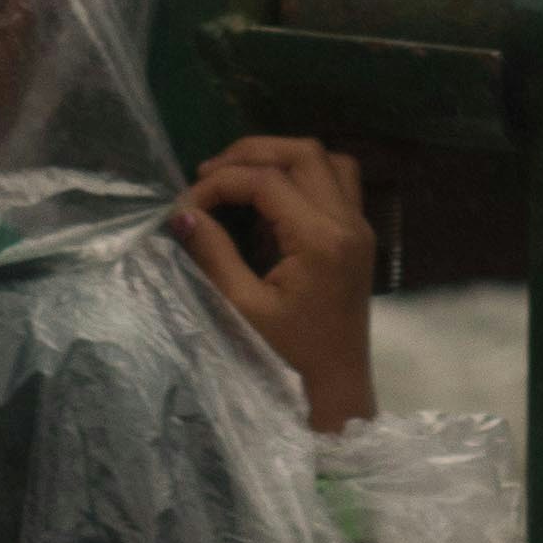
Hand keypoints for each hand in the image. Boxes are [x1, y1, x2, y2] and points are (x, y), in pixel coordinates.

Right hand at [172, 136, 376, 433]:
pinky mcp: (358, 236)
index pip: (268, 181)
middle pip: (304, 153)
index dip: (221, 183)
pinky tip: (271, 198)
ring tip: (238, 177)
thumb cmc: (287, 358)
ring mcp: (360, 227)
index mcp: (322, 240)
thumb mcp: (242, 308)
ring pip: (327, 160)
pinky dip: (304, 175)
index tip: (186, 204)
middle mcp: (348, 223)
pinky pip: (338, 182)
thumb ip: (214, 254)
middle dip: (252, 153)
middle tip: (209, 174)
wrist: (335, 390)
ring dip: (281, 157)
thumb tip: (182, 213)